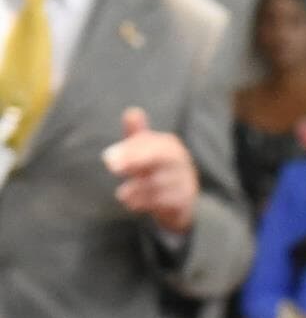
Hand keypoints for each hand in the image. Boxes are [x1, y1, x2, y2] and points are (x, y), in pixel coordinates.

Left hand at [103, 107, 199, 234]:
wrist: (182, 201)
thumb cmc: (156, 169)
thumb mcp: (145, 149)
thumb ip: (136, 133)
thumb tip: (132, 113)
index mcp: (170, 146)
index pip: (150, 144)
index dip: (130, 151)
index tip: (107, 159)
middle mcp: (181, 162)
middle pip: (159, 158)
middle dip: (134, 161)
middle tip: (111, 167)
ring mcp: (185, 183)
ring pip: (159, 183)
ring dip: (137, 189)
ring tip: (122, 195)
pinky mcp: (185, 203)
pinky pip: (164, 203)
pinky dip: (145, 204)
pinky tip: (132, 204)